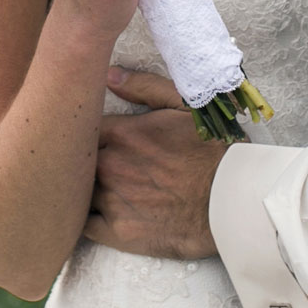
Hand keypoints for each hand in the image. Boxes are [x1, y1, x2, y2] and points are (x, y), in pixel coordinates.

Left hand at [84, 68, 225, 258]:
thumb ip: (144, 87)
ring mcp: (112, 200)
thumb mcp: (185, 106)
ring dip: (81, 189)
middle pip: (74, 161)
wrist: (233, 201)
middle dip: (77, 161)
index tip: (87, 137)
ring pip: (77, 192)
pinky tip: (89, 215)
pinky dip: (82, 220)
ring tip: (85, 189)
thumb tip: (109, 75)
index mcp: (121, 133)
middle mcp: (109, 166)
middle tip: (84, 163)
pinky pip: (83, 227)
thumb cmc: (212, 151)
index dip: (82, 133)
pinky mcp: (118, 232)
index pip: (79, 128)